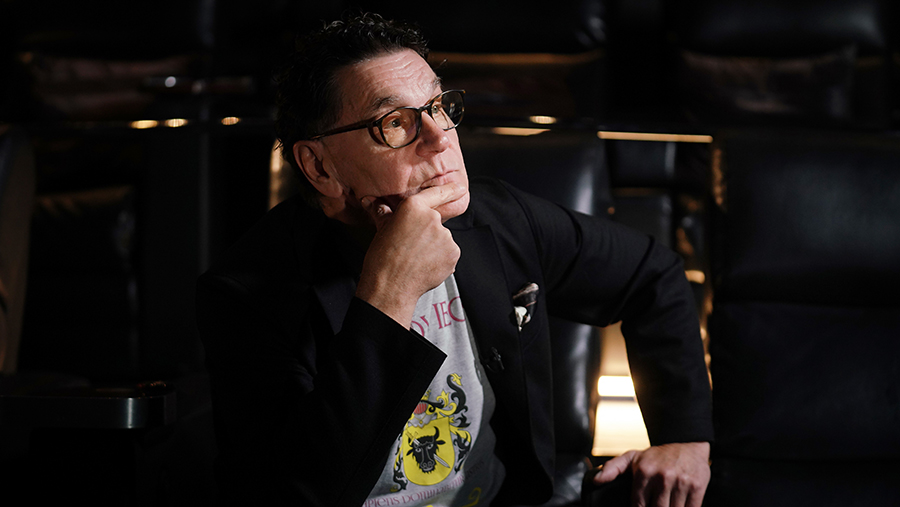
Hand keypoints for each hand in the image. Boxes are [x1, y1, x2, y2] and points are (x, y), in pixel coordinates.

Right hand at [355, 182, 465, 325]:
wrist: (391, 287)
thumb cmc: (382, 259)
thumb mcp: (381, 230)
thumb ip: (383, 213)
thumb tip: (370, 201)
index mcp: (413, 207)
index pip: (436, 193)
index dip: (450, 190)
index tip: (461, 188)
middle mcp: (432, 218)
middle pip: (436, 222)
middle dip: (428, 233)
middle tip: (412, 247)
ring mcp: (445, 236)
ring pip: (443, 239)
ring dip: (435, 247)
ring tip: (417, 258)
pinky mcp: (453, 253)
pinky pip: (449, 253)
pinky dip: (441, 259)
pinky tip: (426, 266)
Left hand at [594, 442, 709, 506]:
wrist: (687, 443)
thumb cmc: (657, 455)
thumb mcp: (633, 458)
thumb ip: (613, 468)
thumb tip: (595, 480)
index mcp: (644, 472)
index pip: (638, 506)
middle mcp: (662, 478)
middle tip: (654, 505)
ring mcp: (681, 483)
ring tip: (665, 505)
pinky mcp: (697, 487)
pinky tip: (678, 505)